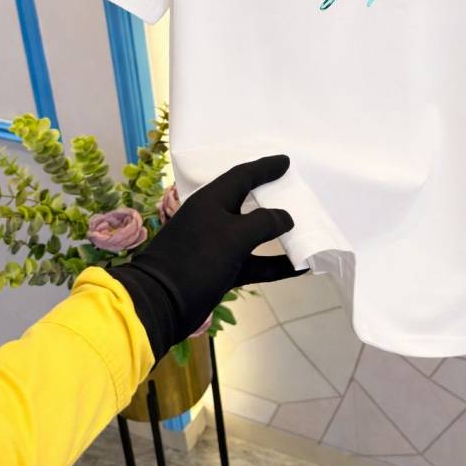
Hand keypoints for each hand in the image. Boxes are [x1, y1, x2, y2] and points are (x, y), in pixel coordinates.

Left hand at [106, 154, 307, 360]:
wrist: (161, 303)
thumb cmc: (196, 259)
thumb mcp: (234, 235)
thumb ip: (264, 223)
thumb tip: (285, 218)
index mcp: (212, 200)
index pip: (242, 175)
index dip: (265, 167)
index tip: (286, 162)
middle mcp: (214, 218)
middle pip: (248, 201)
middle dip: (271, 196)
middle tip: (294, 188)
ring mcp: (217, 245)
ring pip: (254, 234)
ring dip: (278, 234)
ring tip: (304, 228)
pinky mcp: (221, 269)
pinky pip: (254, 262)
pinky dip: (274, 264)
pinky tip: (297, 268)